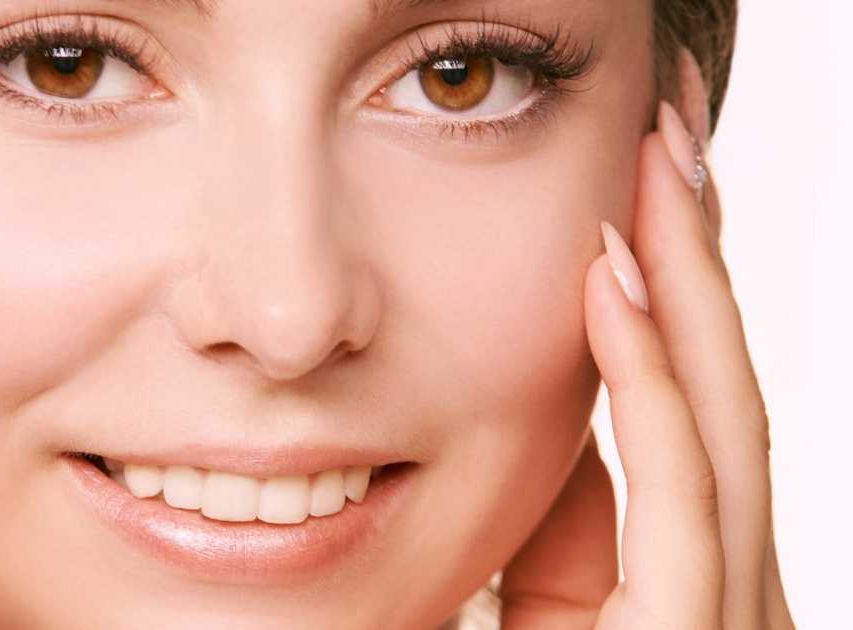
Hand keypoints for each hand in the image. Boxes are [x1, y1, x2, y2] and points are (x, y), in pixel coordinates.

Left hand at [494, 101, 795, 629]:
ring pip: (723, 425)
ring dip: (688, 284)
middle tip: (671, 133)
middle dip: (699, 258)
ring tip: (657, 169)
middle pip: (724, 395)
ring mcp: (731, 619)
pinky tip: (618, 283)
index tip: (643, 198)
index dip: (680, 299)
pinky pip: (684, 498)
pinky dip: (656, 384)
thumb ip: (579, 531)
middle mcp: (737, 593)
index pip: (698, 415)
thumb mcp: (555, 614)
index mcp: (698, 581)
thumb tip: (581, 431)